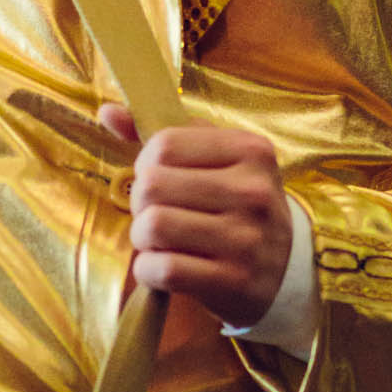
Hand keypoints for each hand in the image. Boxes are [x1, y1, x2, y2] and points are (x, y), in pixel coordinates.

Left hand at [99, 104, 293, 327]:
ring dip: (142, 238)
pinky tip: (162, 267)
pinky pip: (163, 269)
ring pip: (153, 226)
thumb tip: (107, 112)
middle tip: (156, 213)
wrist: (284, 268)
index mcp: (251, 150)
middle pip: (152, 184)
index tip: (159, 178)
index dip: (146, 163)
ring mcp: (246, 238)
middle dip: (140, 202)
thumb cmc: (237, 205)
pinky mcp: (234, 280)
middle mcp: (253, 191)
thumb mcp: (215, 160)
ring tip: (159, 241)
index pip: (164, 143)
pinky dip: (148, 270)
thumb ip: (164, 133)